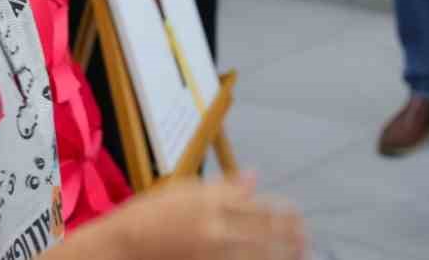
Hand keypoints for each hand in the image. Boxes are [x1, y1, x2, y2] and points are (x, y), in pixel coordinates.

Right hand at [99, 174, 305, 259]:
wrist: (122, 245)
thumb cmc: (151, 214)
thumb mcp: (185, 189)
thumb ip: (224, 186)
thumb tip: (255, 176)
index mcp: (212, 200)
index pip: (262, 206)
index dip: (286, 215)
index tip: (300, 220)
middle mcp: (214, 226)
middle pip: (266, 233)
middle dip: (292, 239)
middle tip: (307, 244)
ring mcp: (209, 253)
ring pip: (258, 256)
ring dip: (281, 256)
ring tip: (297, 257)